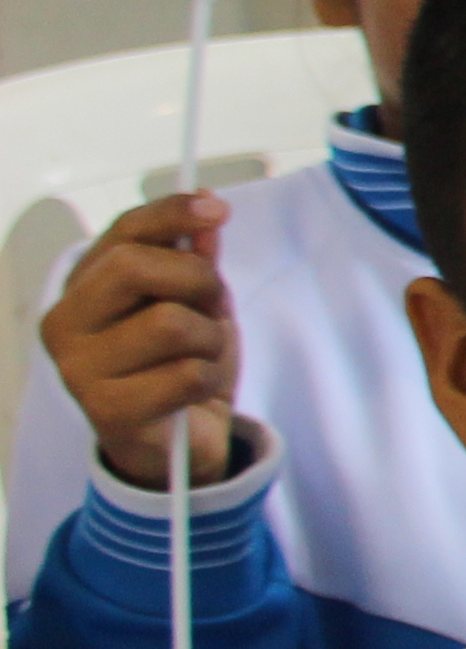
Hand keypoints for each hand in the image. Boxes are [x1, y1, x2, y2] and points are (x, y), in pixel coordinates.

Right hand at [43, 192, 247, 488]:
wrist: (180, 439)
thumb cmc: (181, 361)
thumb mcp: (195, 302)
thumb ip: (194, 257)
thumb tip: (205, 208)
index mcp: (82, 287)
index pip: (123, 232)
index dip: (171, 213)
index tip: (217, 209)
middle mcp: (65, 323)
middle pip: (135, 267)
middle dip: (197, 280)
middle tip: (212, 305)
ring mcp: (78, 369)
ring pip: (168, 322)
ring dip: (210, 336)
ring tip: (203, 352)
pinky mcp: (105, 410)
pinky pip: (185, 374)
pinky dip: (207, 377)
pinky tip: (194, 389)